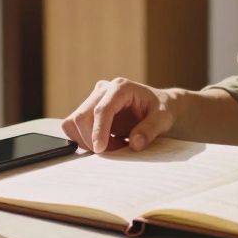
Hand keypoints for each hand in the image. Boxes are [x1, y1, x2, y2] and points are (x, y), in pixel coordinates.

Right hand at [61, 78, 176, 153]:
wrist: (159, 106)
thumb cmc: (162, 109)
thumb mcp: (163, 118)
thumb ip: (150, 130)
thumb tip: (134, 143)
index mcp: (121, 87)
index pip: (101, 109)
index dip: (98, 131)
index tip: (100, 149)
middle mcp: (103, 89)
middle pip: (82, 116)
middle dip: (92, 139)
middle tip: (115, 151)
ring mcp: (94, 99)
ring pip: (74, 122)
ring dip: (87, 140)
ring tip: (113, 146)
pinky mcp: (89, 110)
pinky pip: (74, 127)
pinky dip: (84, 140)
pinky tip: (106, 143)